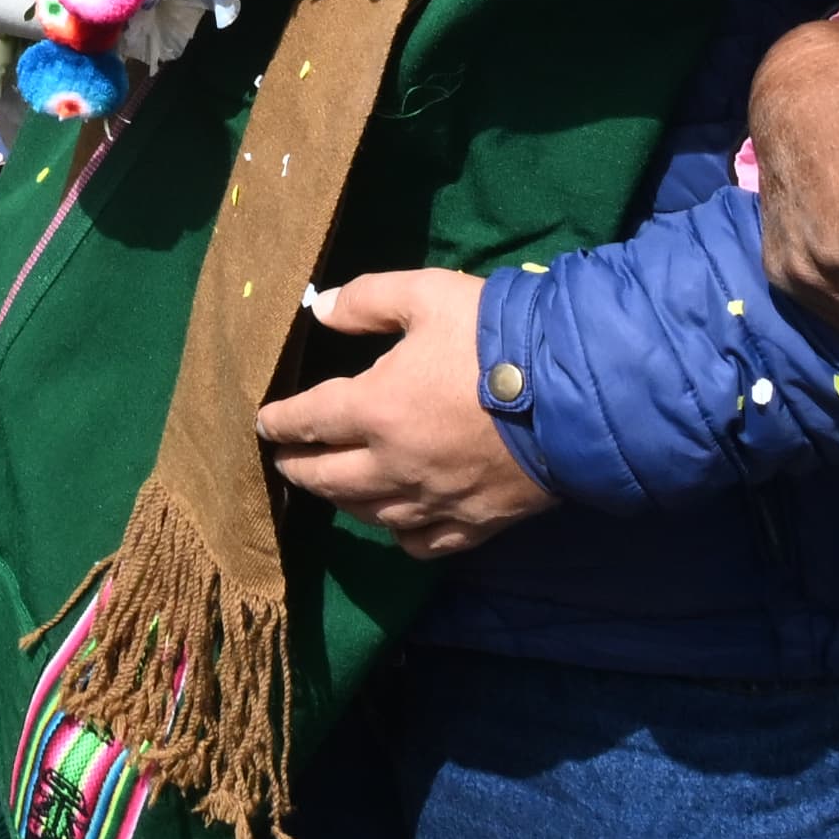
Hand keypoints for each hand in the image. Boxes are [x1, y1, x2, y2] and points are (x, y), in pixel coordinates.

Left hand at [256, 270, 554, 558]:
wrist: (574, 394)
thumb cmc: (494, 337)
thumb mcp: (426, 294)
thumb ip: (367, 300)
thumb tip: (320, 310)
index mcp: (374, 409)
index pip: (309, 420)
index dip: (280, 422)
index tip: (264, 423)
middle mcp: (393, 466)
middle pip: (327, 478)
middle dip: (298, 467)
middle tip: (286, 460)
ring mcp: (433, 502)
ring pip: (369, 515)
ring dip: (342, 500)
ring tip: (333, 486)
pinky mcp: (472, 524)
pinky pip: (420, 543)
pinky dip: (399, 535)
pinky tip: (396, 524)